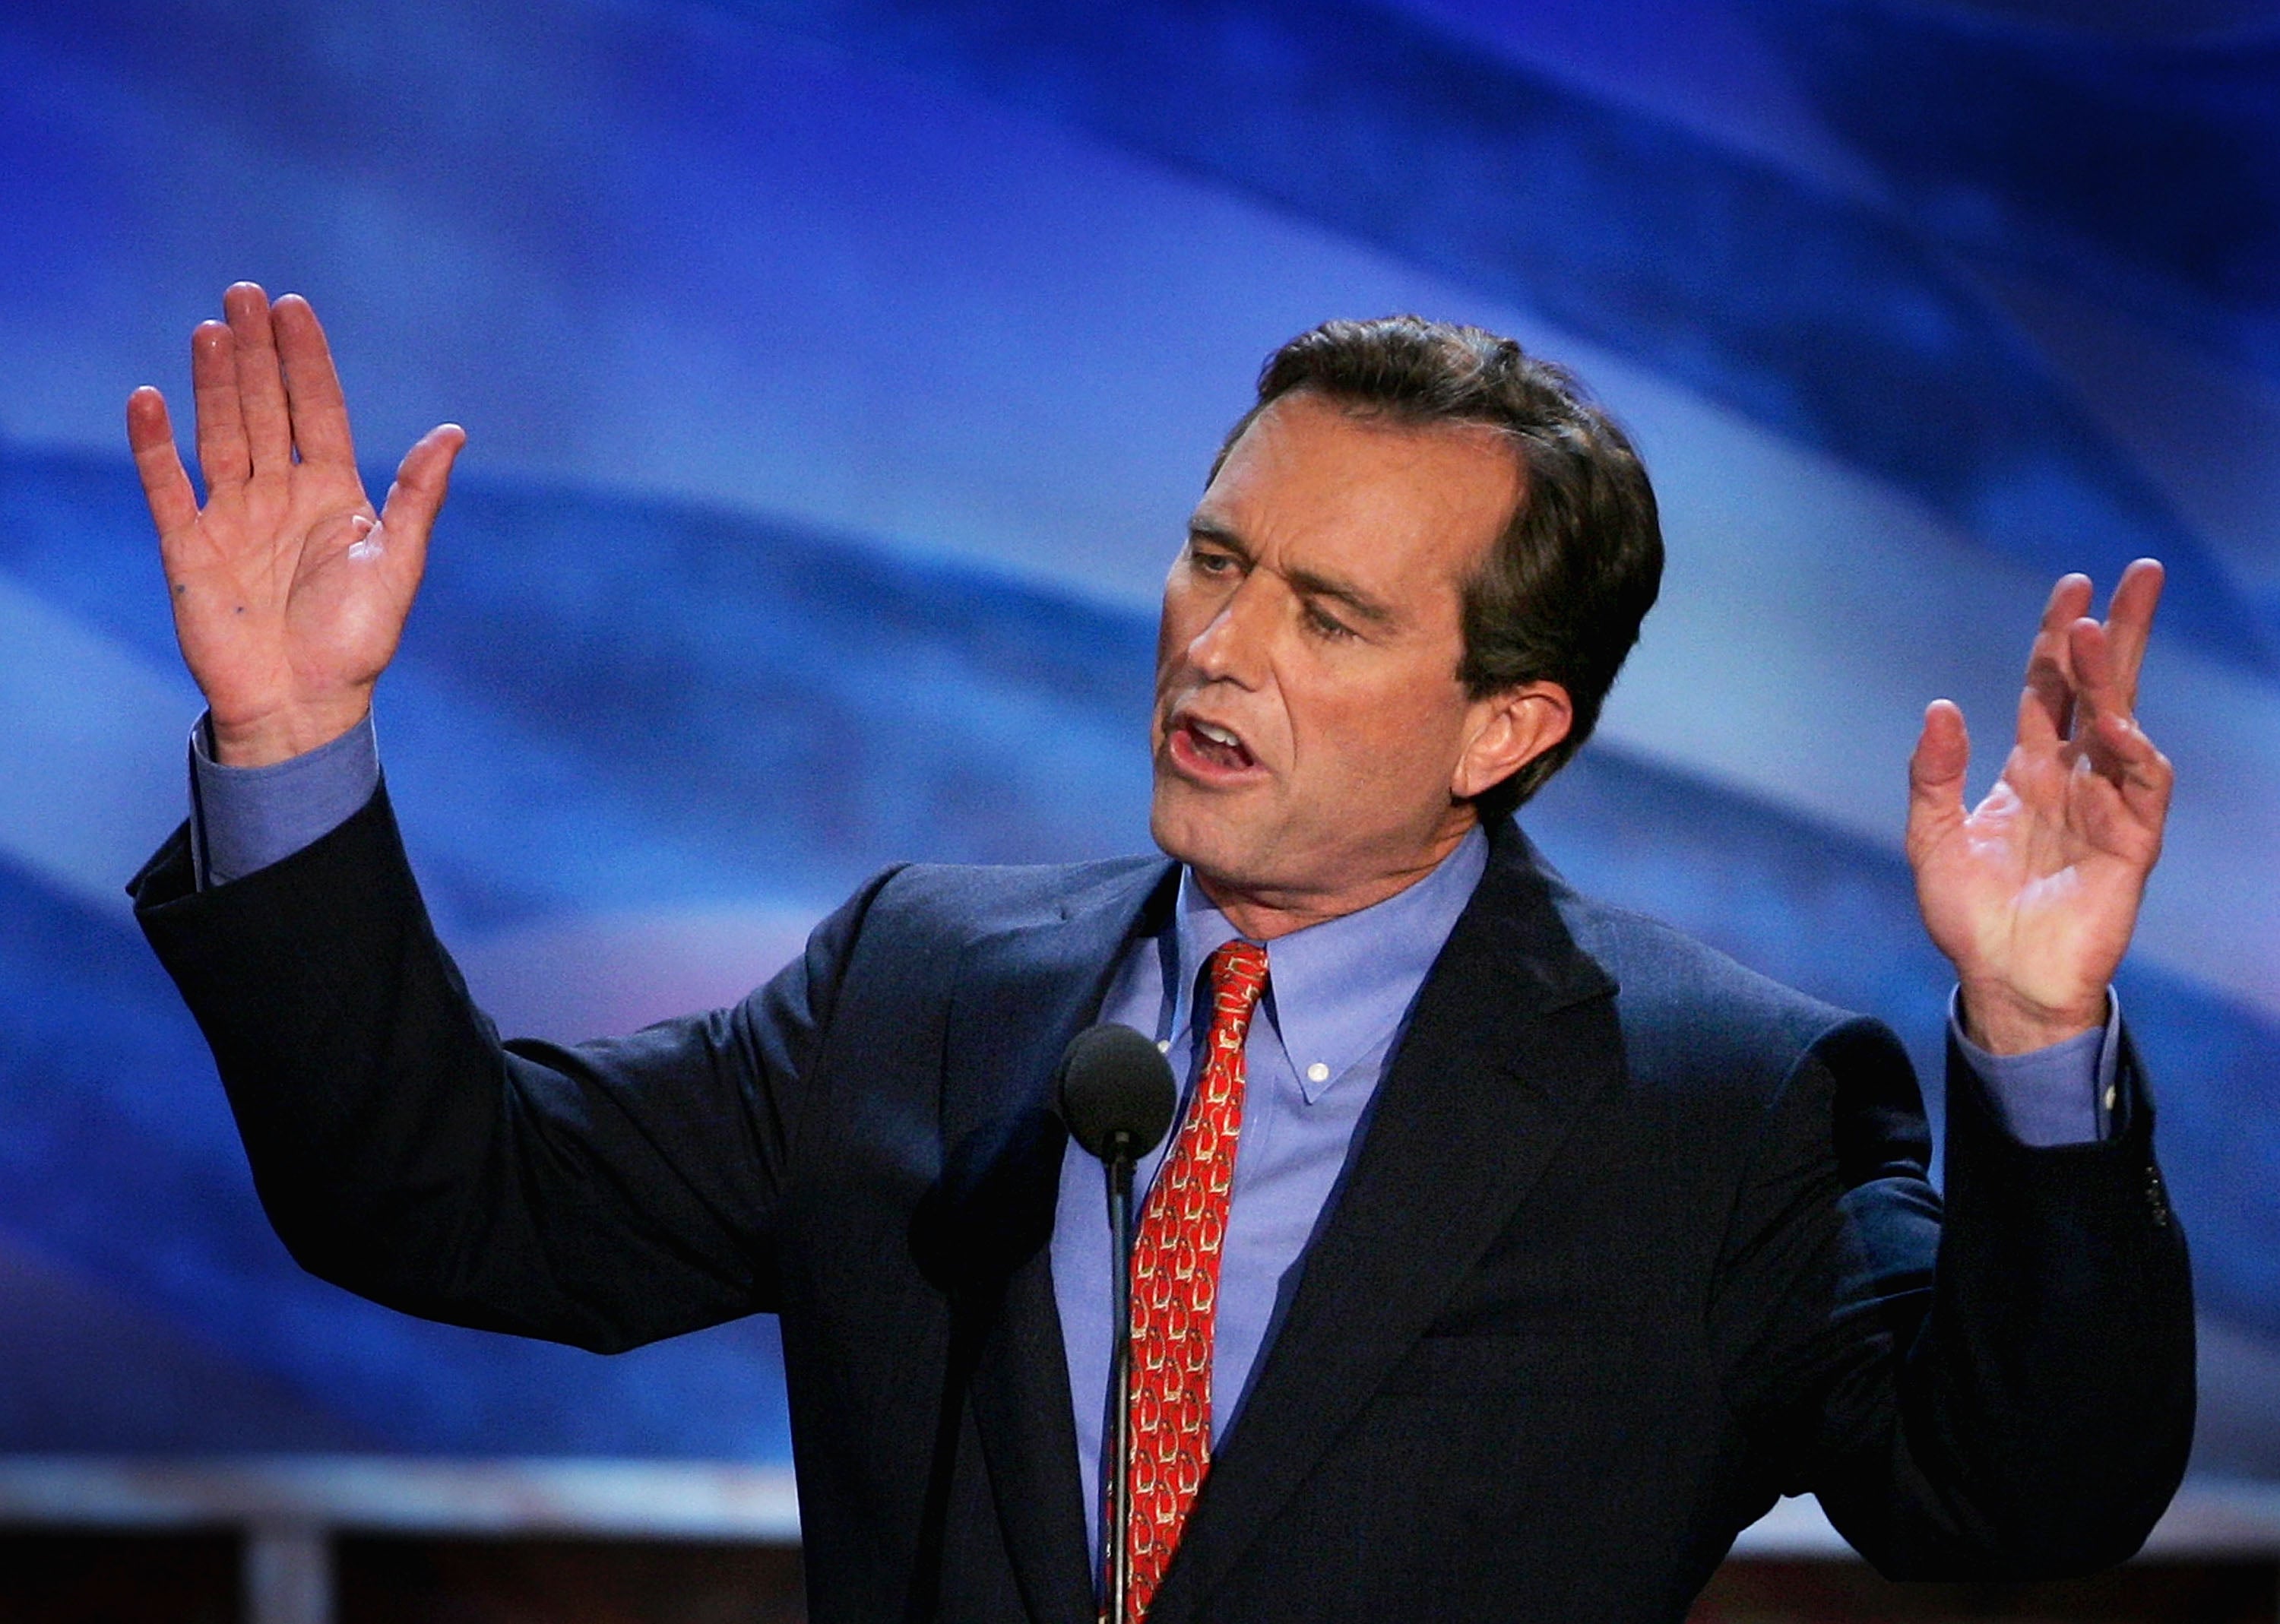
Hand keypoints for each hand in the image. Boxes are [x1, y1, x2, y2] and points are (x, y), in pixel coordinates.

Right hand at [127, 283, 463, 765]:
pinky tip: (148, 400)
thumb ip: (418, 496)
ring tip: (210, 330)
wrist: (303, 706)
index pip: (316, 411)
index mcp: (333, 495)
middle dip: (254, 354)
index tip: (294, 308)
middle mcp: (280, 496)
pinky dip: (154, 446)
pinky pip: (167, 486)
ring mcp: (231, 517)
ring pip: (218, 434)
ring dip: (212, 383)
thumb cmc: (356, 642)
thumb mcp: (396, 565)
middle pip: (263, 408)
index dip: (306, 361)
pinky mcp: (189, 547)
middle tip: (242, 294)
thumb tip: (453, 432)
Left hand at [1906, 562, 2171, 1052]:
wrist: (2000, 981)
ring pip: (2123, 724)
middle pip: (2102, 687)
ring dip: (2111, 679)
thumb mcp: (1930, 838)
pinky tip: (2114, 726)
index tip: (2072, 587)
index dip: (2058, 638)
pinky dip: (2132, 754)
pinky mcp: (2131, 844)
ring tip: (2095, 633)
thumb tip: (1940, 707)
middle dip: (2119, 631)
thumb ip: (1932, 775)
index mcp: (2027, 768)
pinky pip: (2143, 788)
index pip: (2047, 687)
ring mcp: (2106, 806)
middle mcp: (2072, 776)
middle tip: (2140, 573)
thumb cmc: (1967, 914)